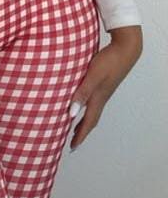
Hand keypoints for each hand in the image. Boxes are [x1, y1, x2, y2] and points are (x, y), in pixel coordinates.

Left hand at [68, 28, 142, 151]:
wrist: (125, 49)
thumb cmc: (109, 61)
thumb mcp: (93, 76)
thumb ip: (82, 93)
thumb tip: (72, 113)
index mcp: (98, 98)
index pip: (88, 122)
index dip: (80, 135)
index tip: (73, 147)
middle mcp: (101, 97)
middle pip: (91, 119)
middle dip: (81, 132)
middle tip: (72, 142)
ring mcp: (104, 91)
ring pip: (92, 111)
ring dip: (84, 121)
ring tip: (75, 126)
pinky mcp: (104, 83)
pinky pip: (93, 101)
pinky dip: (86, 107)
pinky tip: (82, 103)